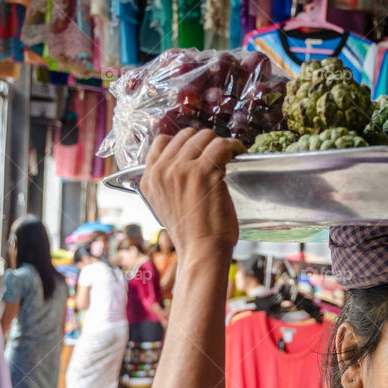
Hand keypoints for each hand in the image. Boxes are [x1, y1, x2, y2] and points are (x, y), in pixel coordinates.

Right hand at [140, 129, 244, 260]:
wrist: (201, 252)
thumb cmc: (191, 235)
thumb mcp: (165, 206)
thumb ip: (168, 183)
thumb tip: (184, 164)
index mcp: (148, 179)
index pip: (162, 142)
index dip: (184, 142)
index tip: (199, 150)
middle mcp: (161, 171)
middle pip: (185, 135)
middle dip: (204, 141)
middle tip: (218, 153)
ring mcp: (181, 170)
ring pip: (204, 136)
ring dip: (220, 142)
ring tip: (230, 152)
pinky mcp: (203, 172)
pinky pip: (222, 145)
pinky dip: (234, 146)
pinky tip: (238, 152)